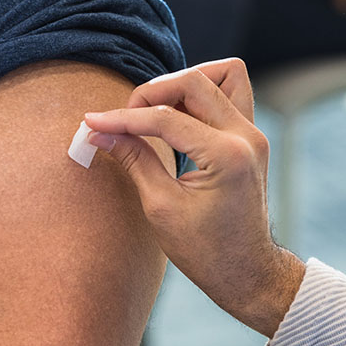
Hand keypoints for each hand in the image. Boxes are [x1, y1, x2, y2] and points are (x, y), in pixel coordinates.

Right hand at [83, 59, 305, 337]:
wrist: (247, 271)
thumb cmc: (205, 251)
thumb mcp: (161, 207)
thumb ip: (134, 160)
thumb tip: (99, 132)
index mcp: (227, 156)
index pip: (165, 119)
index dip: (123, 118)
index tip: (92, 122)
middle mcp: (247, 137)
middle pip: (194, 81)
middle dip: (151, 93)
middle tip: (124, 119)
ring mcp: (254, 134)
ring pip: (221, 74)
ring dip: (182, 83)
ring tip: (153, 110)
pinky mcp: (251, 136)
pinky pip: (230, 91)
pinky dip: (201, 93)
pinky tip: (175, 115)